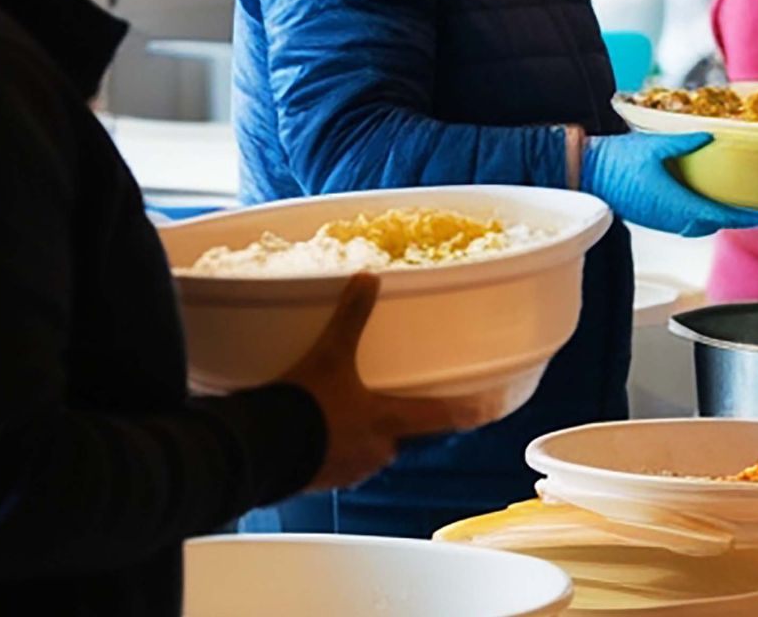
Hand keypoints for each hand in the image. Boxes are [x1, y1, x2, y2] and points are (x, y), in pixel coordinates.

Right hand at [281, 273, 509, 491]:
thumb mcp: (330, 354)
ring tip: (341, 413)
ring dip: (363, 434)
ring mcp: (353, 468)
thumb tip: (368, 278)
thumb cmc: (304, 404)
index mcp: (388, 419)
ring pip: (371, 449)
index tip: (493, 408)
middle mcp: (379, 449)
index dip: (471, 411)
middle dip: (398, 418)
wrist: (264, 448)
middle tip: (386, 400)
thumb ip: (351, 317)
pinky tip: (316, 431)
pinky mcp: (326, 479)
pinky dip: (334, 446)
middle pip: (404, 434)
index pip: (443, 416)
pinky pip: (340, 461)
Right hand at [581, 132, 757, 236]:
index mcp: (675, 202)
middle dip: (733, 219)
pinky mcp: (649, 218)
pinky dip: (697, 217)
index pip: (720, 215)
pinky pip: (682, 224)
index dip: (746, 218)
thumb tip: (709, 136)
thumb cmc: (614, 161)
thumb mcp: (652, 145)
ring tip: (729, 206)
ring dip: (714, 218)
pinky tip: (698, 202)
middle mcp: (669, 217)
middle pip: (711, 224)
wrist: (585, 173)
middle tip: (752, 209)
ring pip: (696, 227)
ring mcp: (658, 220)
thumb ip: (683, 143)